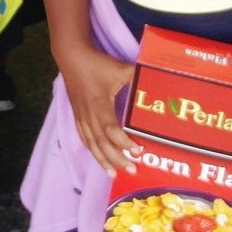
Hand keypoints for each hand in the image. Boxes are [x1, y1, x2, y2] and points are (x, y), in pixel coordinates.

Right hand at [57, 44, 136, 176]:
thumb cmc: (96, 63)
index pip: (111, 129)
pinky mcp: (77, 115)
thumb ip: (139, 76)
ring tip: (113, 174)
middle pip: (101, 142)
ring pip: (91, 143)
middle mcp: (89, 114)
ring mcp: (81, 116)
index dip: (124, 143)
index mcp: (100, 104)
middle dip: (116, 158)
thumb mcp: (120, 68)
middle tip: (132, 169)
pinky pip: (84, 137)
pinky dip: (92, 150)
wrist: (71, 56)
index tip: (138, 152)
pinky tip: (98, 158)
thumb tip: (159, 81)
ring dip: (102, 160)